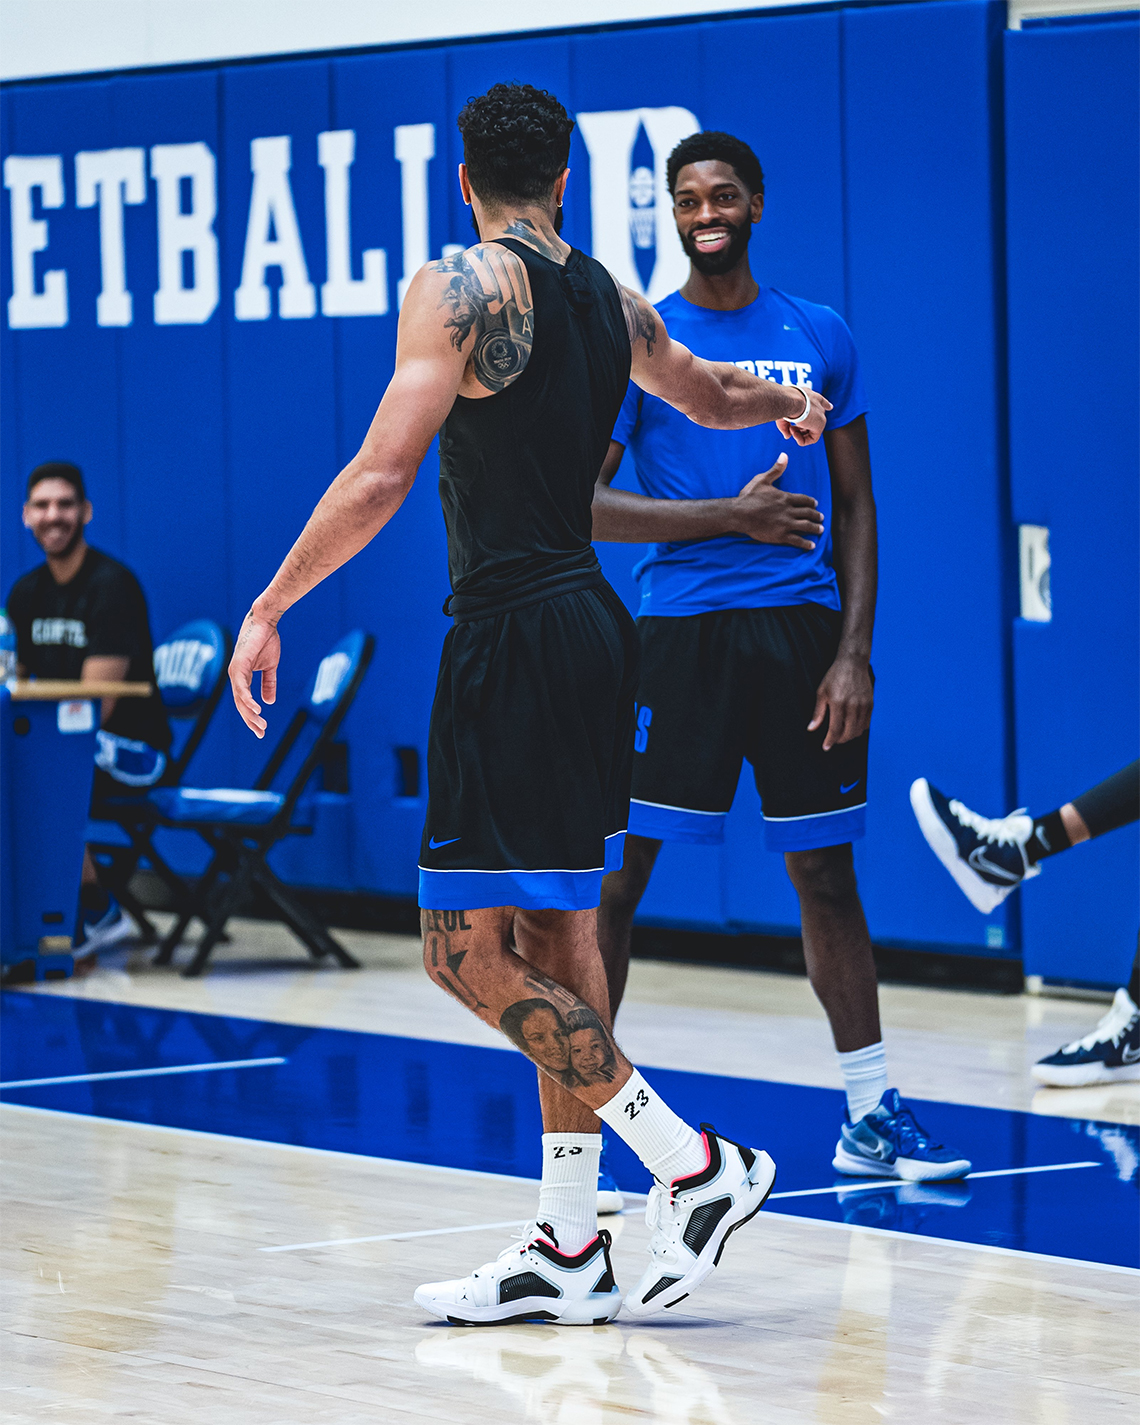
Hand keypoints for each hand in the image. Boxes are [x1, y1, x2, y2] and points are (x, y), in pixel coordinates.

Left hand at [229, 607, 280, 738]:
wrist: (265, 622)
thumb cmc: (266, 640)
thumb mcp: (270, 667)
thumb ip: (269, 684)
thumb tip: (269, 702)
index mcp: (242, 677)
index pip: (244, 702)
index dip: (252, 716)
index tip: (261, 730)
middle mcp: (235, 677)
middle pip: (240, 705)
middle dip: (251, 720)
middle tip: (261, 733)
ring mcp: (235, 672)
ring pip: (240, 699)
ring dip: (250, 714)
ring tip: (261, 725)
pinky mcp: (238, 666)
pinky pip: (241, 687)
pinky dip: (248, 699)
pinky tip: (256, 709)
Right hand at [732, 455, 824, 549]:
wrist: (739, 514)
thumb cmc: (748, 497)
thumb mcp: (762, 480)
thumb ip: (776, 470)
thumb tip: (784, 455)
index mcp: (786, 497)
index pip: (804, 500)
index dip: (811, 502)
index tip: (816, 504)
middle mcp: (789, 511)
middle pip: (808, 513)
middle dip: (816, 515)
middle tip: (821, 518)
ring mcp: (786, 524)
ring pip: (806, 526)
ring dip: (815, 528)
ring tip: (820, 530)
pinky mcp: (780, 536)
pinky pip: (797, 540)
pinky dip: (806, 543)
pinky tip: (812, 545)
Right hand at [775, 387, 831, 446]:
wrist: (792, 401)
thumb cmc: (786, 403)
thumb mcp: (784, 414)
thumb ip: (785, 425)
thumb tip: (787, 436)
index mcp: (811, 397)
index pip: (821, 401)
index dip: (825, 405)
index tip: (830, 407)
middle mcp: (818, 405)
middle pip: (815, 419)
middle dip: (802, 429)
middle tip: (791, 429)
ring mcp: (820, 416)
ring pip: (812, 430)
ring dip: (799, 434)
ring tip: (791, 430)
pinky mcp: (820, 425)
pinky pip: (812, 438)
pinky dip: (802, 440)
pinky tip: (794, 434)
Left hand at [808, 655, 872, 750]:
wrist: (852, 663)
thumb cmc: (835, 676)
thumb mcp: (821, 692)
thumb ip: (818, 713)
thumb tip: (811, 728)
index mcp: (838, 703)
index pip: (835, 729)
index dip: (830, 741)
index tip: (826, 747)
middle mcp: (852, 706)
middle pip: (848, 733)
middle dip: (840, 740)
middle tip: (833, 740)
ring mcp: (863, 705)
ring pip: (859, 730)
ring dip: (850, 736)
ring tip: (842, 734)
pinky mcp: (871, 703)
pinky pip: (867, 723)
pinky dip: (860, 728)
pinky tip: (853, 726)